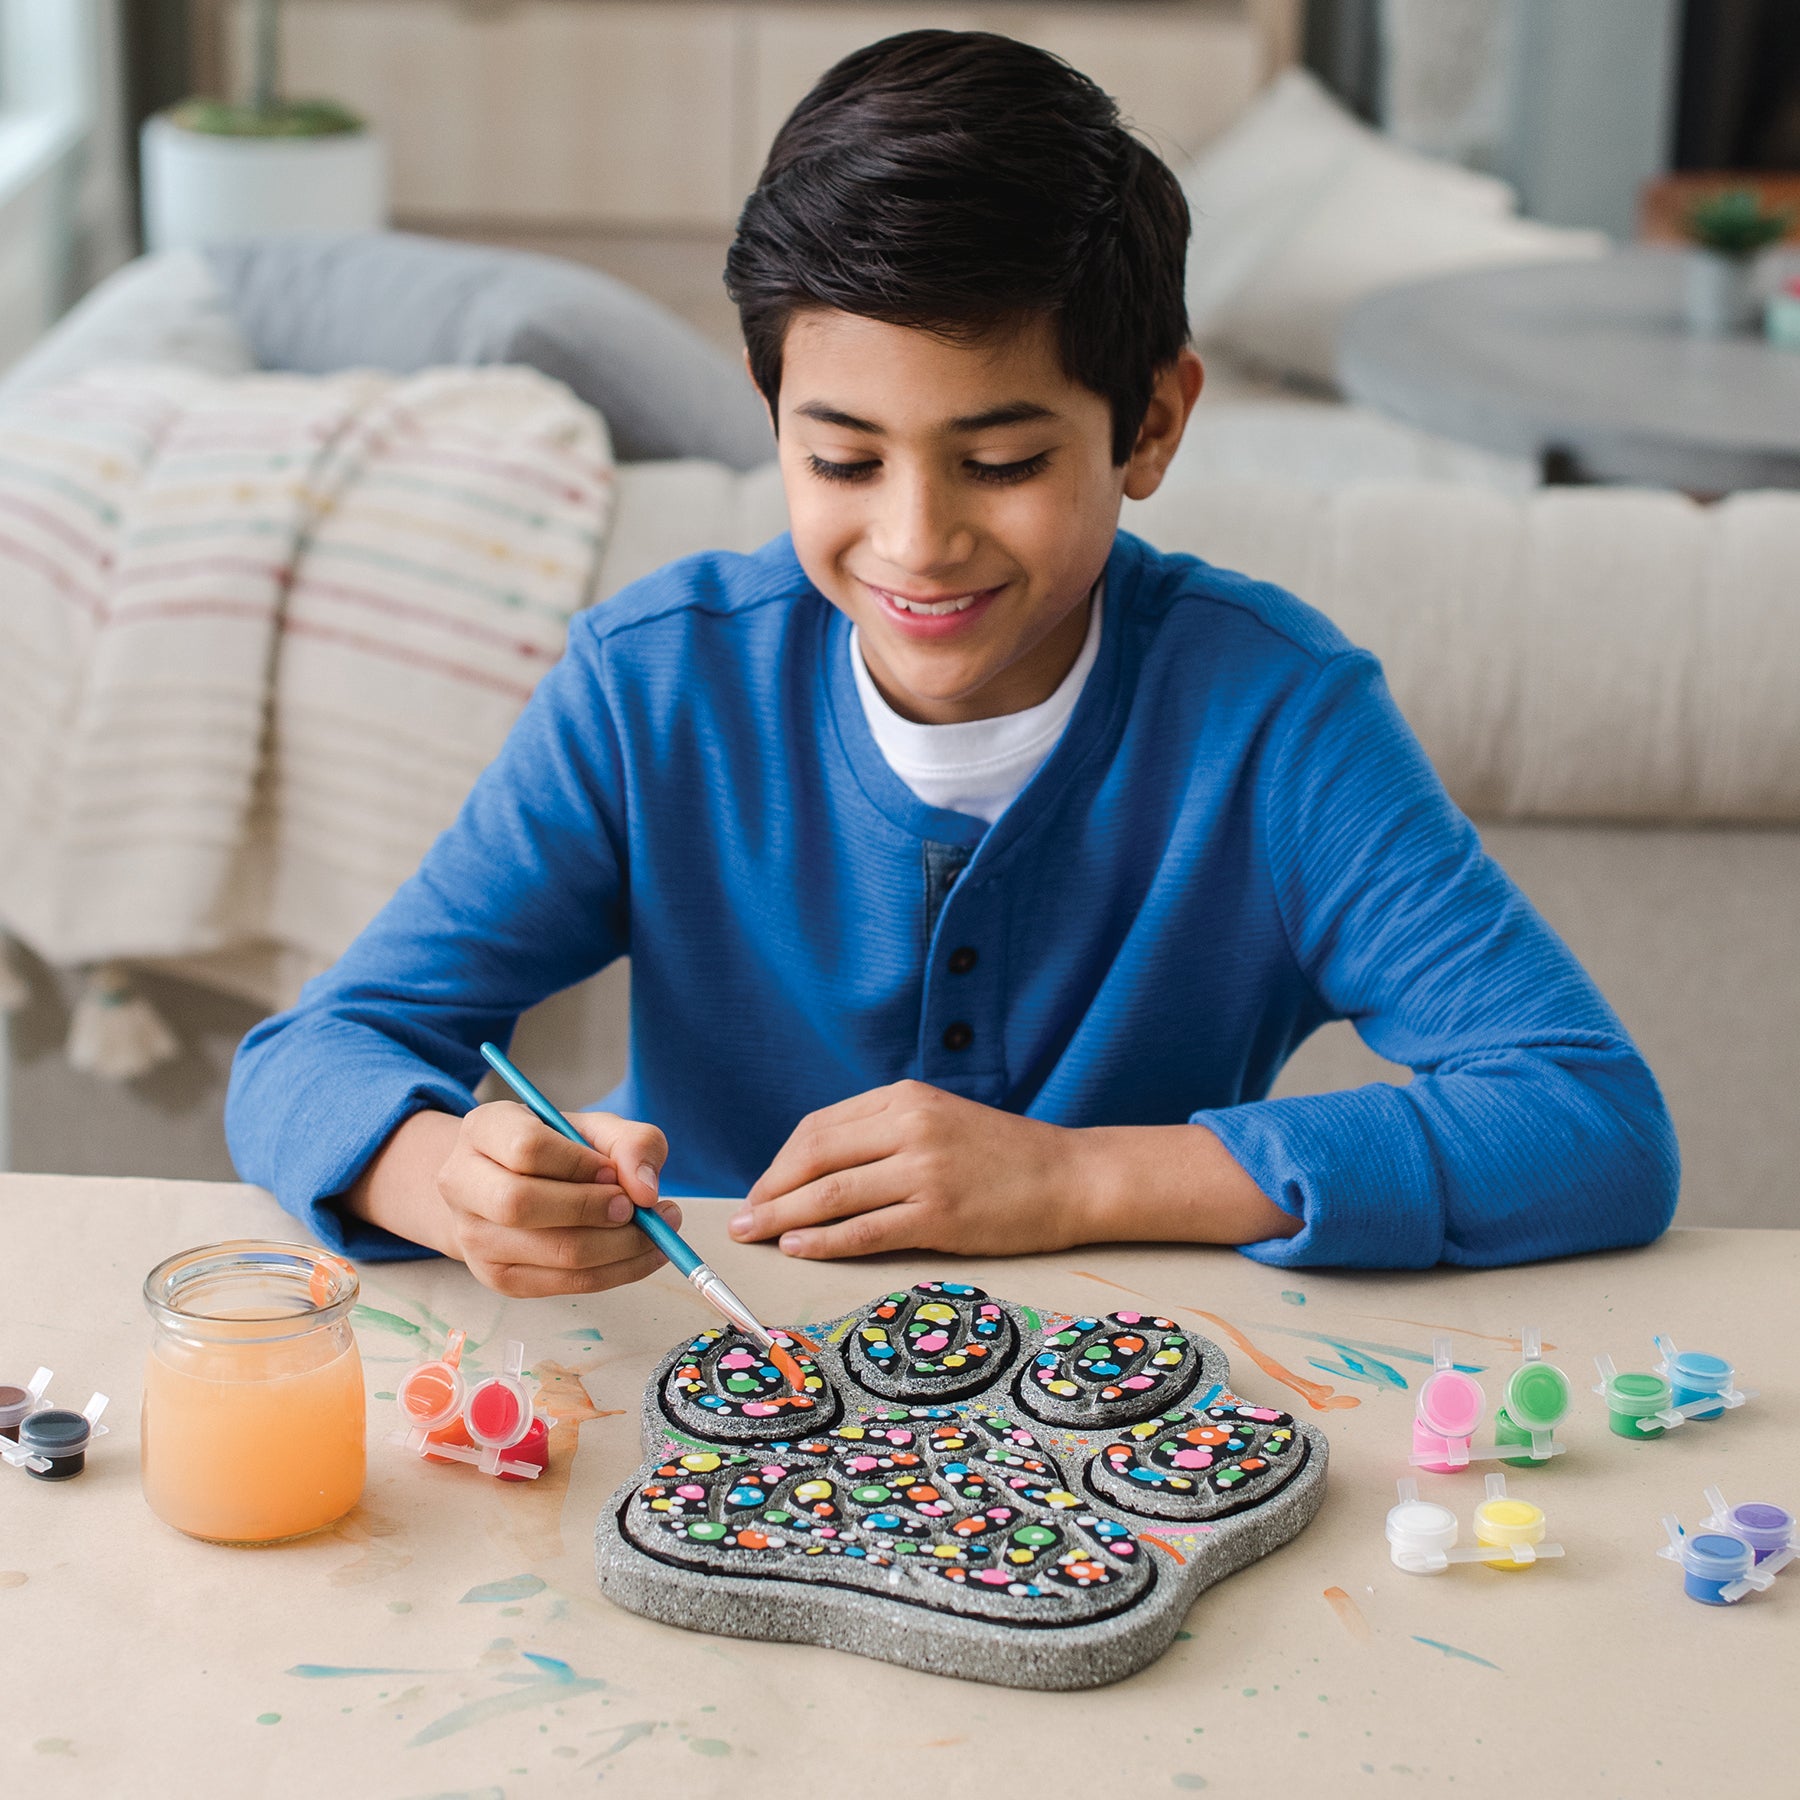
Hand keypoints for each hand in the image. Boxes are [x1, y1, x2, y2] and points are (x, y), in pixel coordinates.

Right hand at [434, 1101, 681, 1296]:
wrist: (510, 1188)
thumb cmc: (560, 1150)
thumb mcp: (596, 1128)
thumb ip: (631, 1143)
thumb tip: (645, 1190)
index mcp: (483, 1129)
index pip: (526, 1149)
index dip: (579, 1164)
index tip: (614, 1172)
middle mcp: (462, 1182)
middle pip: (522, 1205)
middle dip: (593, 1209)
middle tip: (638, 1208)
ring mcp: (474, 1237)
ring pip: (551, 1252)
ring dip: (619, 1247)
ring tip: (657, 1230)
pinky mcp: (498, 1278)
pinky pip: (566, 1284)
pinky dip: (617, 1271)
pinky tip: (642, 1252)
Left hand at [728, 1081, 1084, 1258]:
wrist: (1071, 1177)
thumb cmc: (1002, 1155)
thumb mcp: (938, 1119)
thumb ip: (882, 1133)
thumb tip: (813, 1169)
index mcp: (904, 1097)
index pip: (819, 1128)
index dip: (780, 1163)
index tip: (762, 1190)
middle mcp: (911, 1127)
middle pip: (815, 1158)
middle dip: (770, 1191)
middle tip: (742, 1218)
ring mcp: (925, 1171)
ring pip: (831, 1195)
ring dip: (783, 1218)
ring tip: (756, 1235)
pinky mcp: (940, 1215)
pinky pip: (864, 1231)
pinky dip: (823, 1241)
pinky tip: (798, 1247)